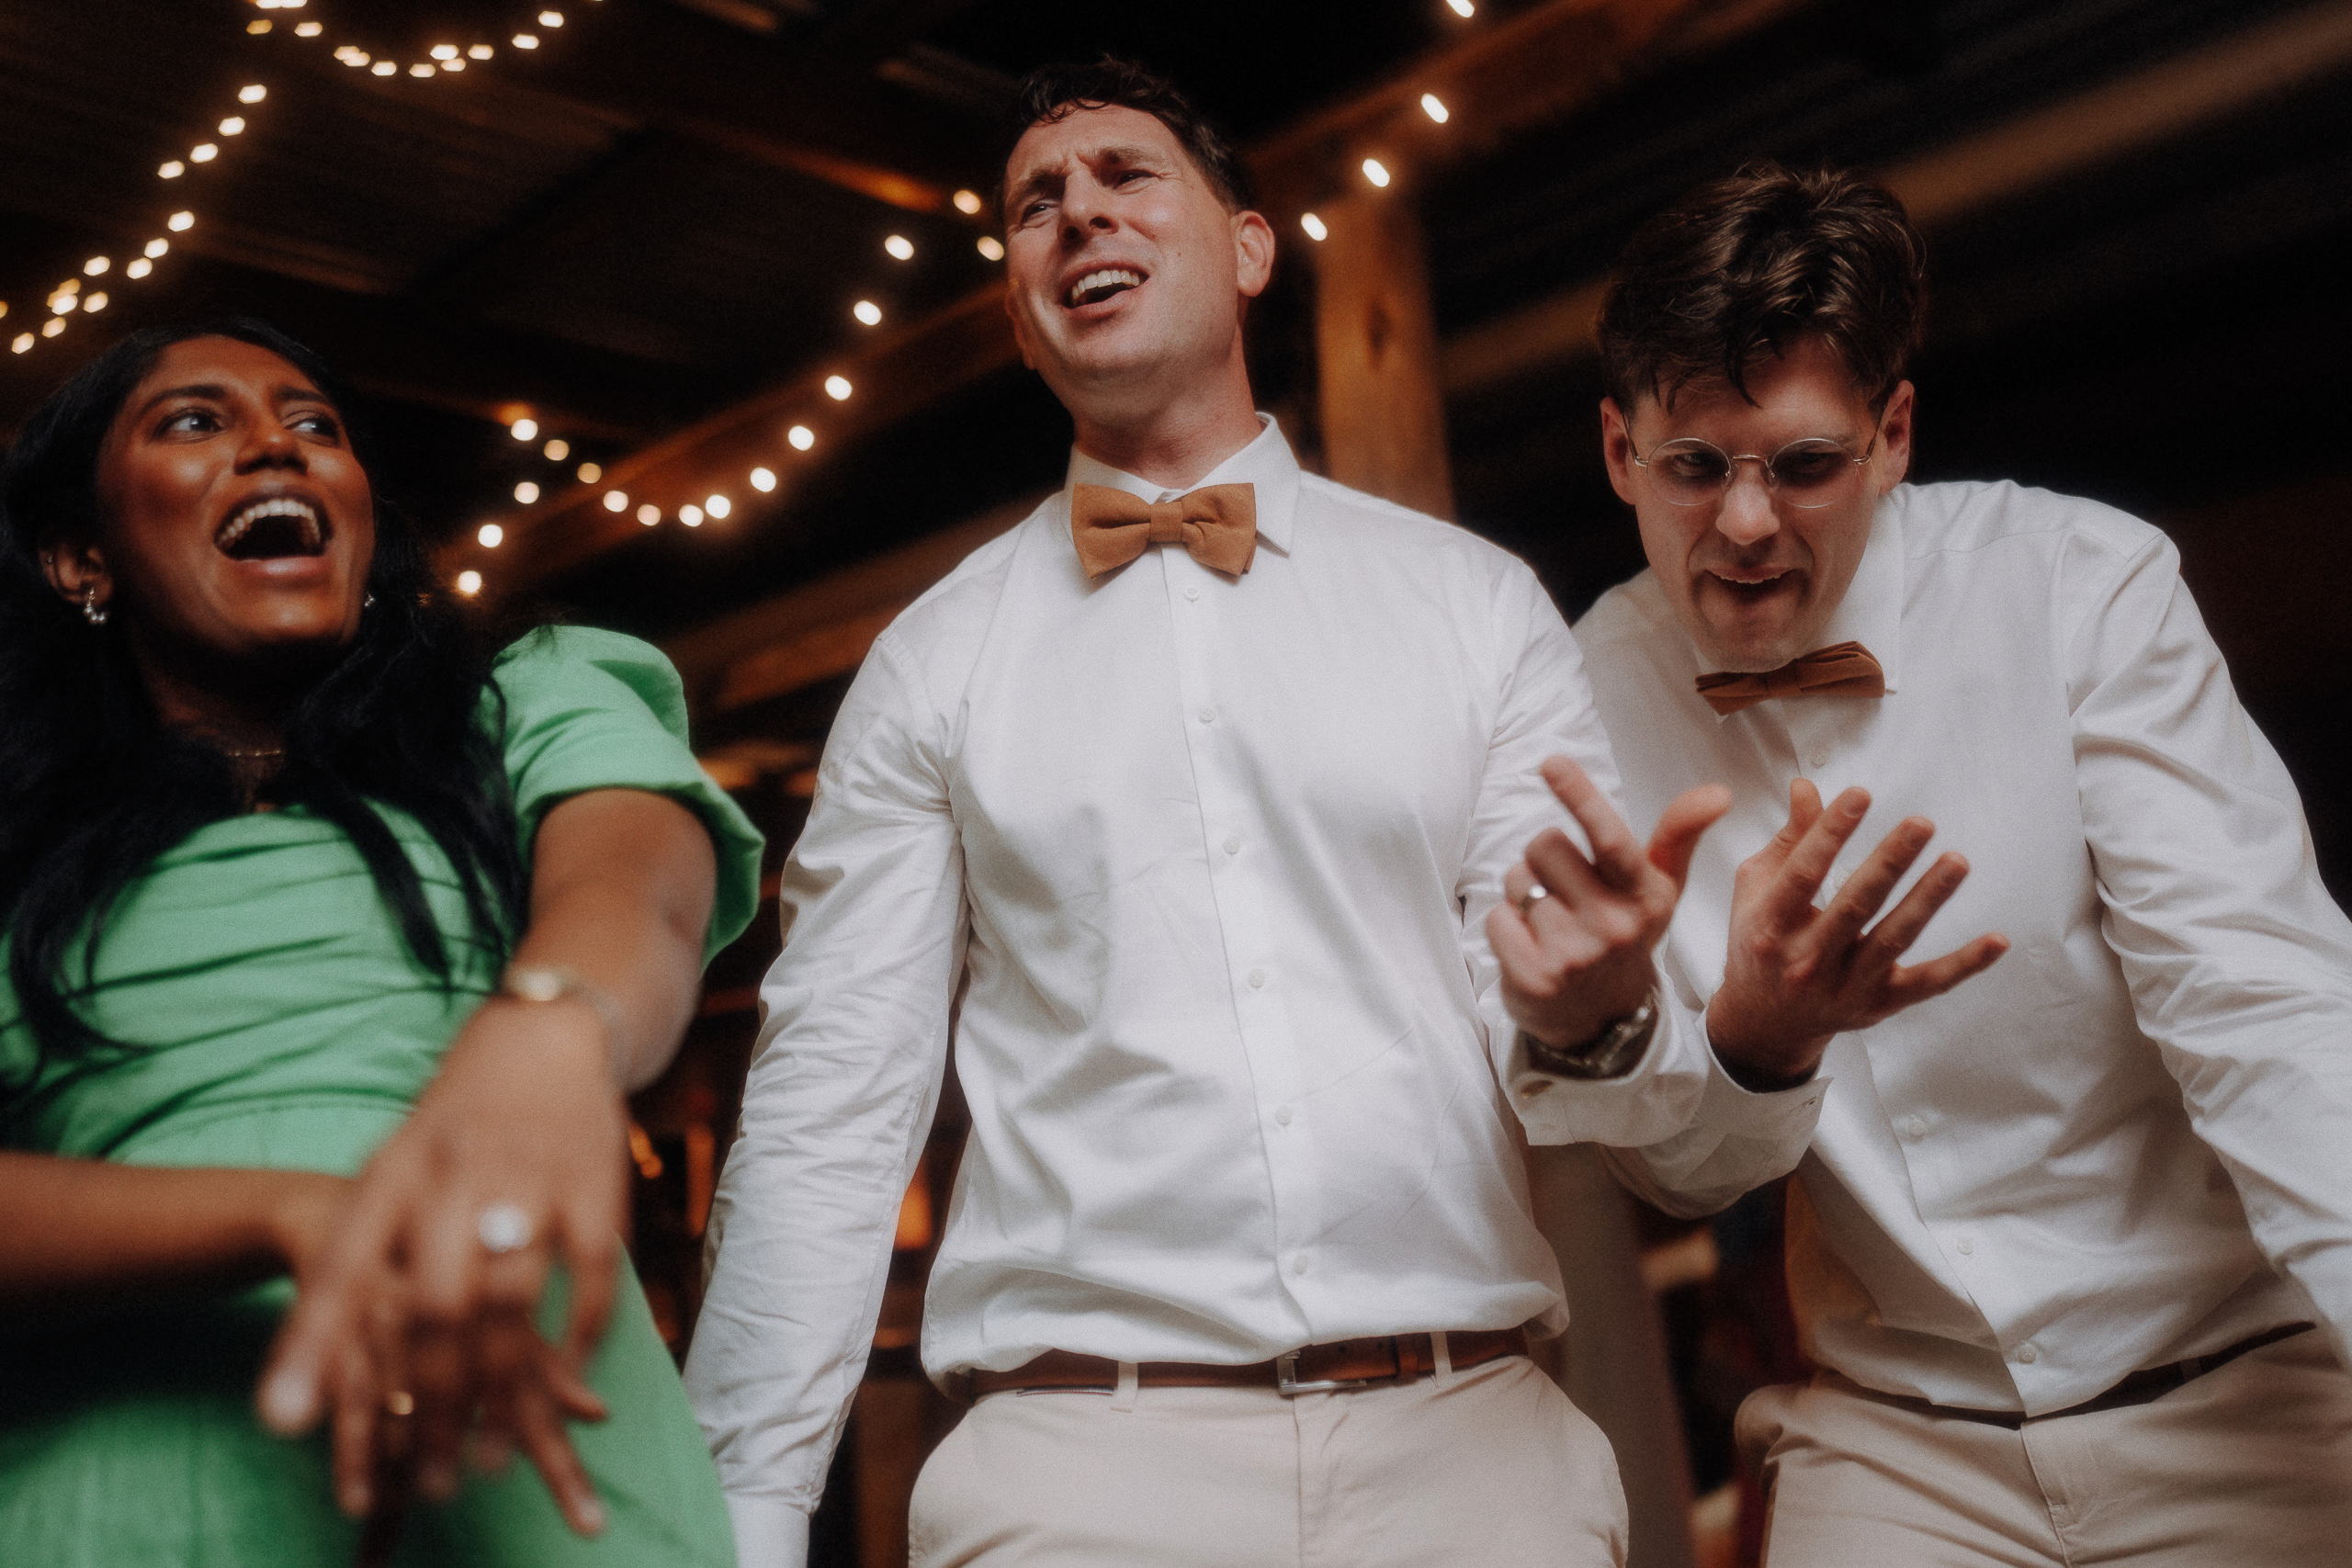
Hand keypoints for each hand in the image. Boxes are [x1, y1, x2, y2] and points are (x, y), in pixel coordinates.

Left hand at [256, 1001, 623, 1538]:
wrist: (546, 1037)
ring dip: (499, 1393)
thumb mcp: (392, 1168)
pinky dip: (575, 1342)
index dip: (311, 1344)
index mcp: (394, 1172)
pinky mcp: (596, 1189)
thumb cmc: (456, 1122)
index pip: (342, 1264)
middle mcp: (457, 1175)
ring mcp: (530, 1180)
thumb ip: (360, 1258)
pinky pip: (587, 1282)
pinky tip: (565, 1385)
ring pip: (509, 1305)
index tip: (281, 1420)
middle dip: (429, 1401)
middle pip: (433, 1306)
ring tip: (488, 1457)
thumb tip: (313, 1368)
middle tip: (428, 1479)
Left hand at [1489, 756, 1731, 1049]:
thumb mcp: (1659, 888)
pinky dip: (1505, 925)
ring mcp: (1574, 955)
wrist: (1604, 1020)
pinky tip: (1530, 946)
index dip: (1580, 796)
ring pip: (1517, 880)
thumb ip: (1679, 835)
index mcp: (1645, 896)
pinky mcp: (1534, 979)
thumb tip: (1719, 792)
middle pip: (1544, 844)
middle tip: (1566, 893)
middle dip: (1545, 861)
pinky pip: (1496, 917)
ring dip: (1524, 894)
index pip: (1611, 837)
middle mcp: (1614, 927)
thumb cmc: (1625, 934)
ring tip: (1550, 922)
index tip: (1551, 763)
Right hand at [1708, 779, 2008, 1087]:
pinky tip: (1997, 940)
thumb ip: (1789, 840)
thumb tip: (1806, 787)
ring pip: (1893, 940)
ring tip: (1957, 861)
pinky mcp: (1879, 1004)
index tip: (1859, 796)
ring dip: (1928, 899)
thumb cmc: (1761, 943)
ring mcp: (1845, 987)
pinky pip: (1928, 983)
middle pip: (1854, 906)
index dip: (1830, 832)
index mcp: (1769, 927)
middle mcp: (1805, 961)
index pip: (1802, 874)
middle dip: (1890, 862)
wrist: (1764, 1023)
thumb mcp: (1757, 890)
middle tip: (1921, 824)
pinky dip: (1964, 964)